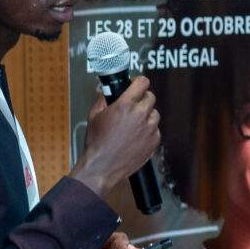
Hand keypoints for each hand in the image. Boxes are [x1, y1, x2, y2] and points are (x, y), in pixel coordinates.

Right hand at [72, 77, 160, 201]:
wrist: (102, 166)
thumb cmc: (97, 143)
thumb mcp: (94, 115)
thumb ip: (104, 98)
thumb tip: (109, 90)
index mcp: (126, 105)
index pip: (143, 82)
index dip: (138, 82)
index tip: (135, 84)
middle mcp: (140, 115)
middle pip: (150, 97)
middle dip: (141, 99)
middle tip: (132, 105)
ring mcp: (150, 129)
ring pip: (154, 114)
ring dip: (146, 115)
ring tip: (133, 124)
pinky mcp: (154, 141)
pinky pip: (156, 130)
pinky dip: (148, 131)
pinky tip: (136, 136)